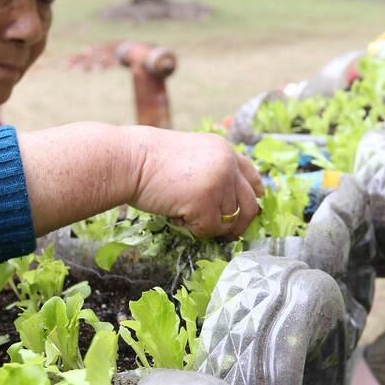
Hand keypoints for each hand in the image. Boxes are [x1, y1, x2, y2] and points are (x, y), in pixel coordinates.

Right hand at [127, 128, 262, 240]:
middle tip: (227, 234)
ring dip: (209, 224)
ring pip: (229, 220)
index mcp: (225, 150)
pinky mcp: (206, 202)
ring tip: (184, 213)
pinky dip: (193, 229)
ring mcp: (219, 183)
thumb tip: (231, 204)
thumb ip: (213, 172)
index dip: (255, 194)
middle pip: (250, 204)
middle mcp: (227, 164)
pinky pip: (210, 229)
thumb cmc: (150, 161)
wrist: (129, 160)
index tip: (256, 205)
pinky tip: (176, 215)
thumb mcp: (191, 157)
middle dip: (240, 223)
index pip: (252, 175)